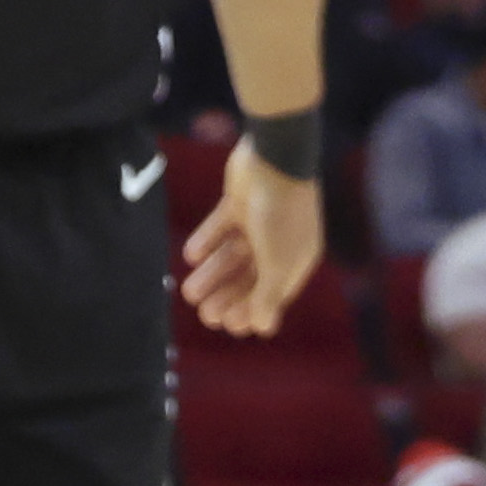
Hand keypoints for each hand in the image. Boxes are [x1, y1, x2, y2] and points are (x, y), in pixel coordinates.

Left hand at [183, 155, 326, 339]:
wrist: (273, 156)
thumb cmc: (281, 215)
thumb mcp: (277, 263)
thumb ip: (268, 297)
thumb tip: (264, 330)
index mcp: (296, 258)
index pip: (273, 293)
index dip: (252, 310)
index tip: (230, 324)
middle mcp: (280, 241)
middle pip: (250, 276)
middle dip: (228, 297)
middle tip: (205, 313)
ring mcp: (259, 221)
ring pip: (232, 254)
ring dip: (212, 274)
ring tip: (189, 291)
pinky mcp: (239, 202)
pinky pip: (221, 226)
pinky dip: (207, 240)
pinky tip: (191, 255)